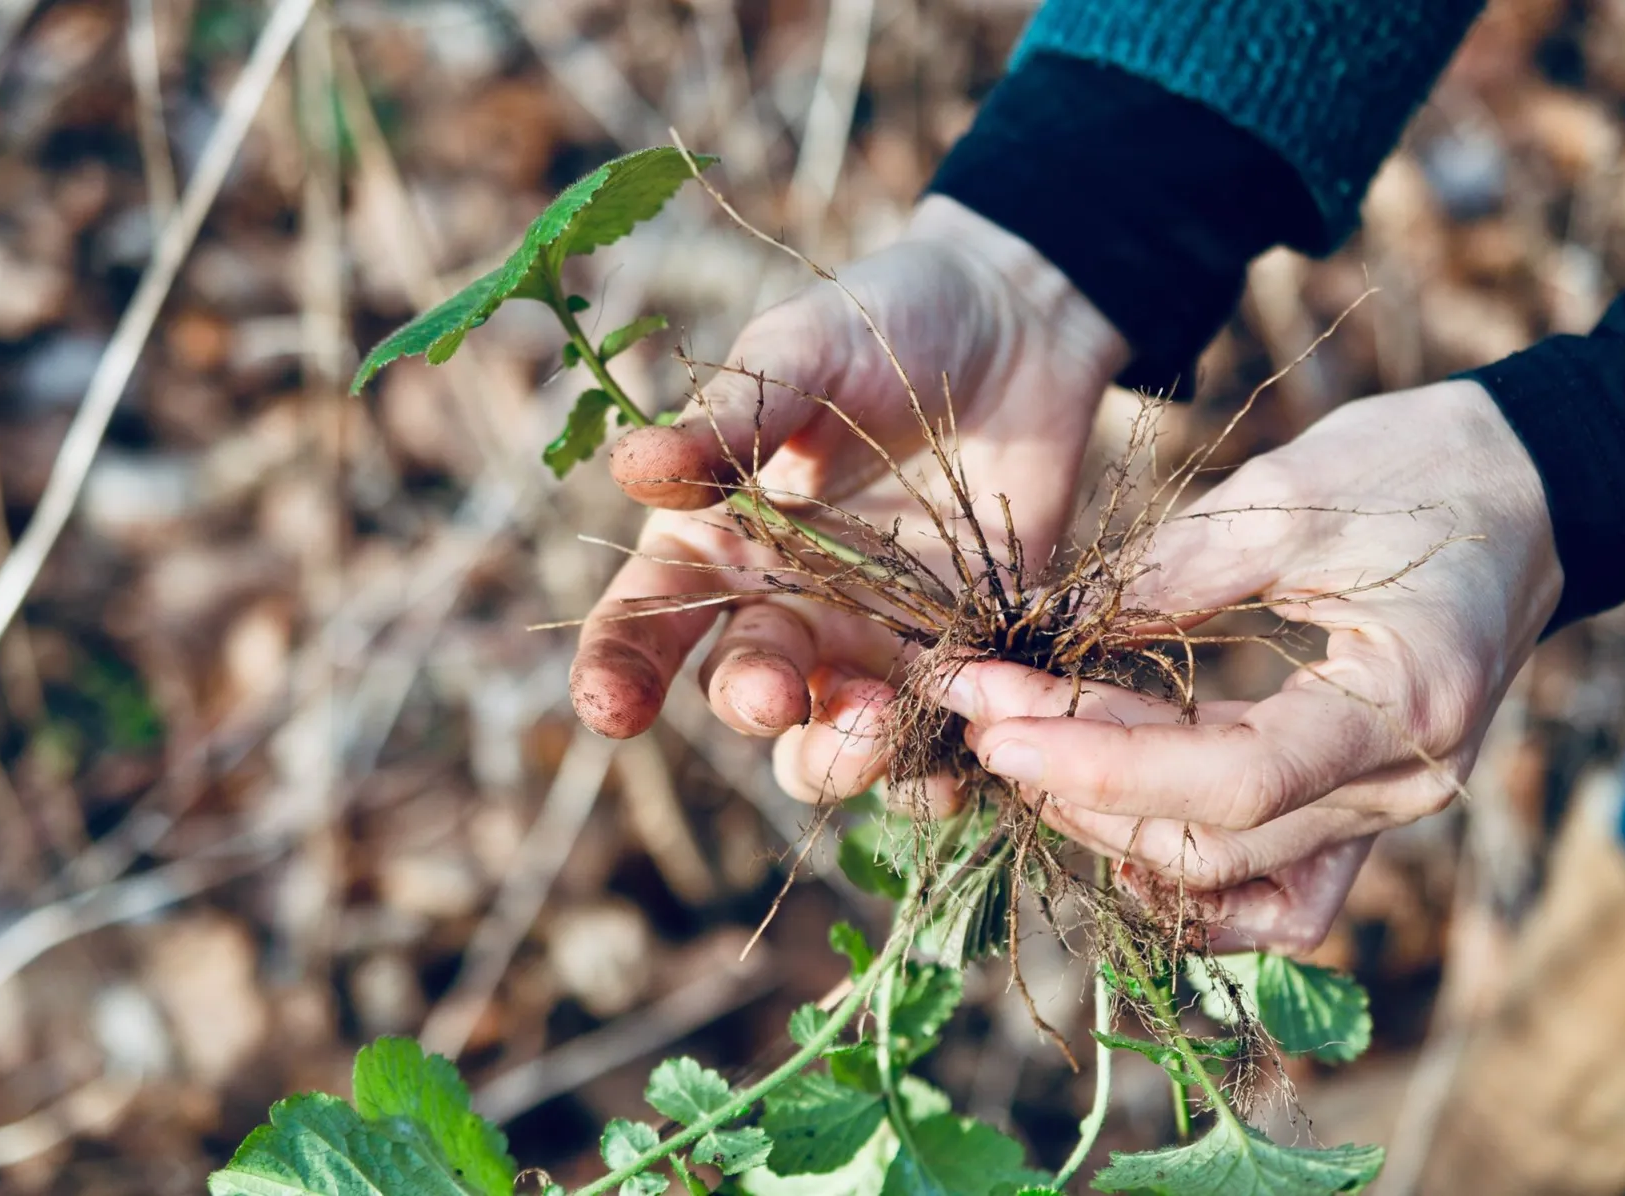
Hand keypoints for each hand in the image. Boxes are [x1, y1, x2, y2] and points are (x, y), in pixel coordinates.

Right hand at [569, 197, 1128, 806]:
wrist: (1013, 319)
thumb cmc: (880, 324)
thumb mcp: (796, 357)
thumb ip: (726, 424)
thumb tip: (630, 467)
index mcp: (717, 540)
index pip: (643, 621)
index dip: (617, 672)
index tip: (611, 707)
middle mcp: (782, 606)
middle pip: (743, 692)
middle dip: (751, 702)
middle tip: (774, 692)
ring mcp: (870, 640)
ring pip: (829, 742)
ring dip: (839, 755)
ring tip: (872, 722)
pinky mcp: (958, 655)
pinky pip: (935, 742)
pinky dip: (936, 774)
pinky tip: (954, 775)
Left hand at [940, 380, 1562, 950]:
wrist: (1520, 492)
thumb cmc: (1418, 472)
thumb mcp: (1289, 495)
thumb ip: (1170, 574)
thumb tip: (1045, 632)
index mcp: (1404, 702)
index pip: (1234, 783)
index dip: (1103, 766)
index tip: (996, 724)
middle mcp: (1402, 786)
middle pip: (1215, 844)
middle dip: (1080, 785)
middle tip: (981, 713)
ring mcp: (1385, 810)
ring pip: (1229, 876)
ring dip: (1113, 825)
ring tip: (1022, 747)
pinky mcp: (1355, 806)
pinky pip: (1270, 889)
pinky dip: (1184, 880)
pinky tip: (1105, 823)